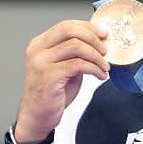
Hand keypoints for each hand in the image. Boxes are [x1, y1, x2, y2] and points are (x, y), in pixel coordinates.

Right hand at [12, 20, 109, 142]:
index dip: (87, 27)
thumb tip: (98, 43)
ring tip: (104, 67)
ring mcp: (41, 63)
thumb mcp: (63, 68)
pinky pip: (78, 65)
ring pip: (76, 46)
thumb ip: (74, 54)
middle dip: (92, 38)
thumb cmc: (50, 94)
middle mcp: (37, 51)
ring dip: (96, 56)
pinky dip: (94, 68)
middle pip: (70, 31)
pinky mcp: (49, 76)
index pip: (65, 26)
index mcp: (39, 45)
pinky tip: (100, 75)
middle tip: (105, 49)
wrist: (37, 117)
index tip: (103, 34)